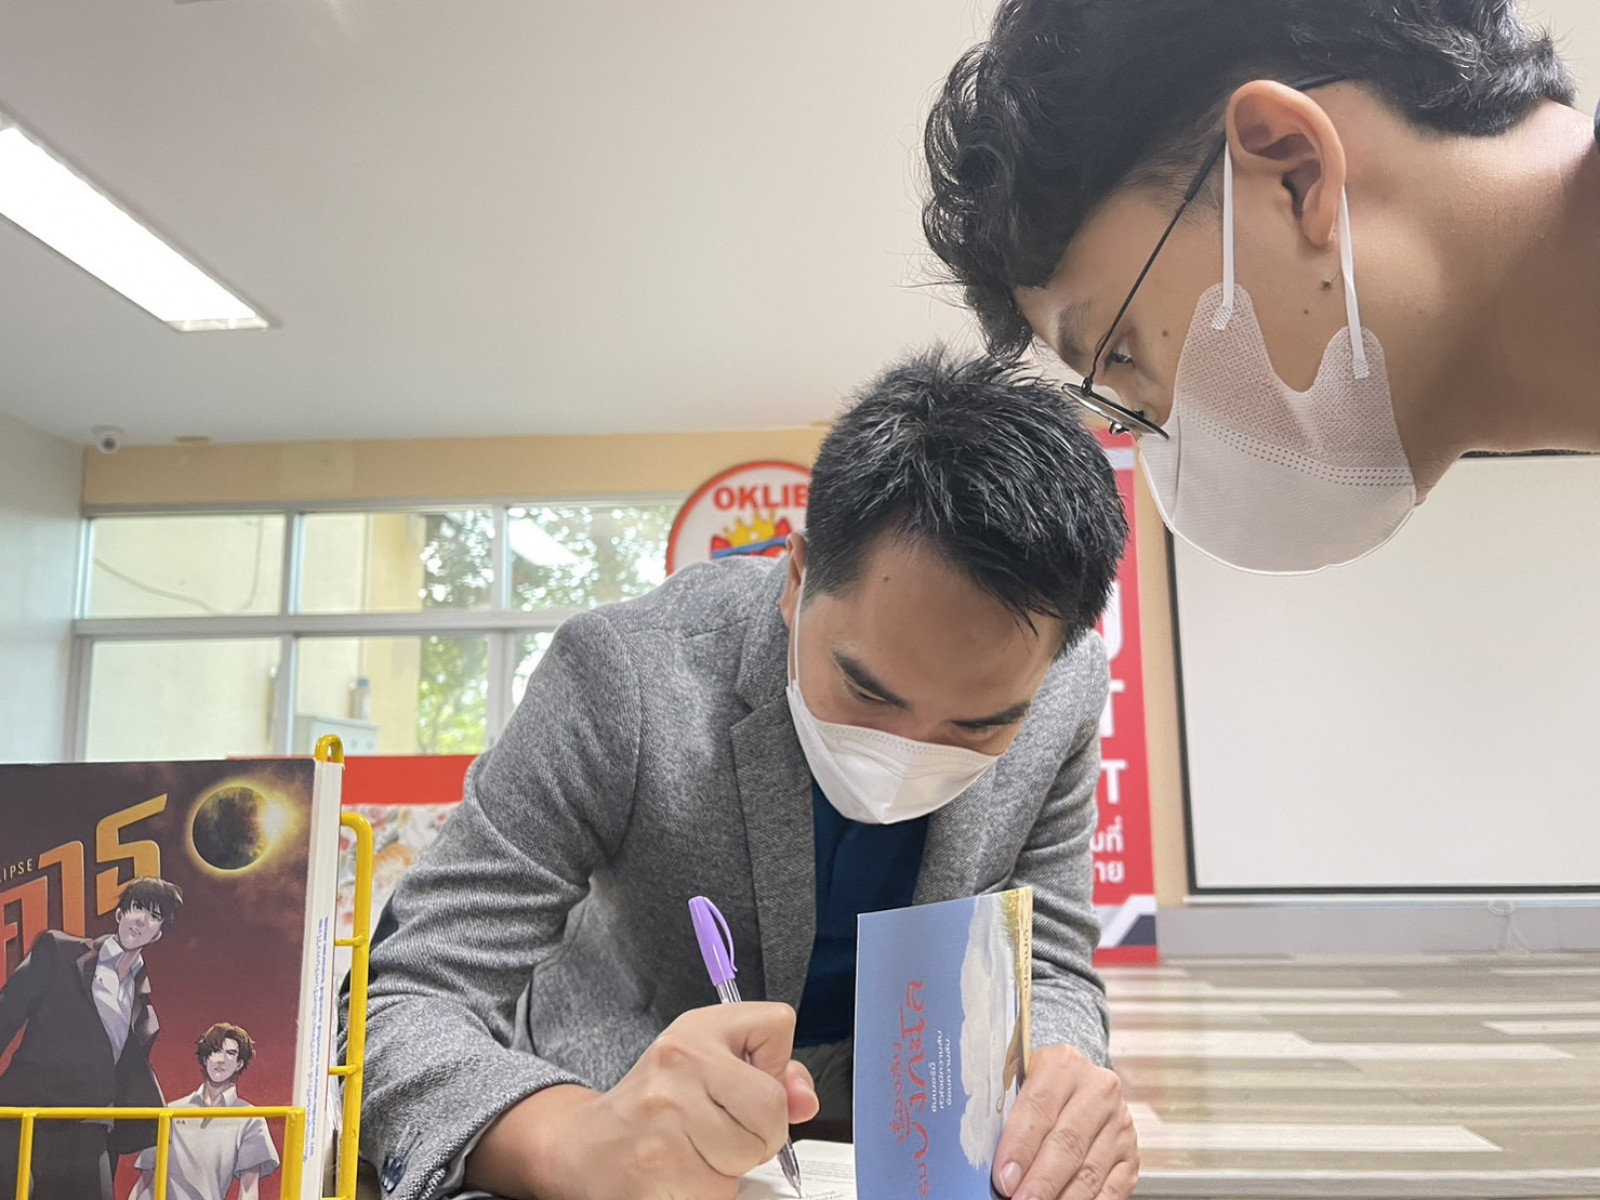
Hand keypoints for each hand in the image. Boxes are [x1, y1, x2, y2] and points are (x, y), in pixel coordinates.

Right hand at [466, 1003, 818, 1199]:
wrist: (586, 1147)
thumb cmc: (658, 1104)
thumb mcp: (709, 1064)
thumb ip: (772, 1075)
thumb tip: (805, 1101)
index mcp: (696, 1031)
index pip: (777, 1026)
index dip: (774, 1064)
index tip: (743, 1080)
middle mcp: (679, 1065)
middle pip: (771, 1109)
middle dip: (759, 1132)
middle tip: (720, 1131)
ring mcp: (666, 1119)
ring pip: (747, 1157)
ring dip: (731, 1167)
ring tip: (695, 1152)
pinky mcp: (657, 1171)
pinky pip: (720, 1192)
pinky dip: (708, 1191)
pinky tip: (680, 1174)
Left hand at [992, 1044, 1138, 1199]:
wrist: (1082, 1085)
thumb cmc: (1042, 1090)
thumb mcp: (1022, 1086)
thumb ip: (1009, 1118)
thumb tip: (999, 1167)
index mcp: (1063, 1066)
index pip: (1038, 1108)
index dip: (1019, 1148)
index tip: (1004, 1179)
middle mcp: (1098, 1091)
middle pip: (1067, 1143)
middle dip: (1041, 1181)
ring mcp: (1119, 1124)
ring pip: (1089, 1171)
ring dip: (1063, 1198)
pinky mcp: (1131, 1155)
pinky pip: (1112, 1189)